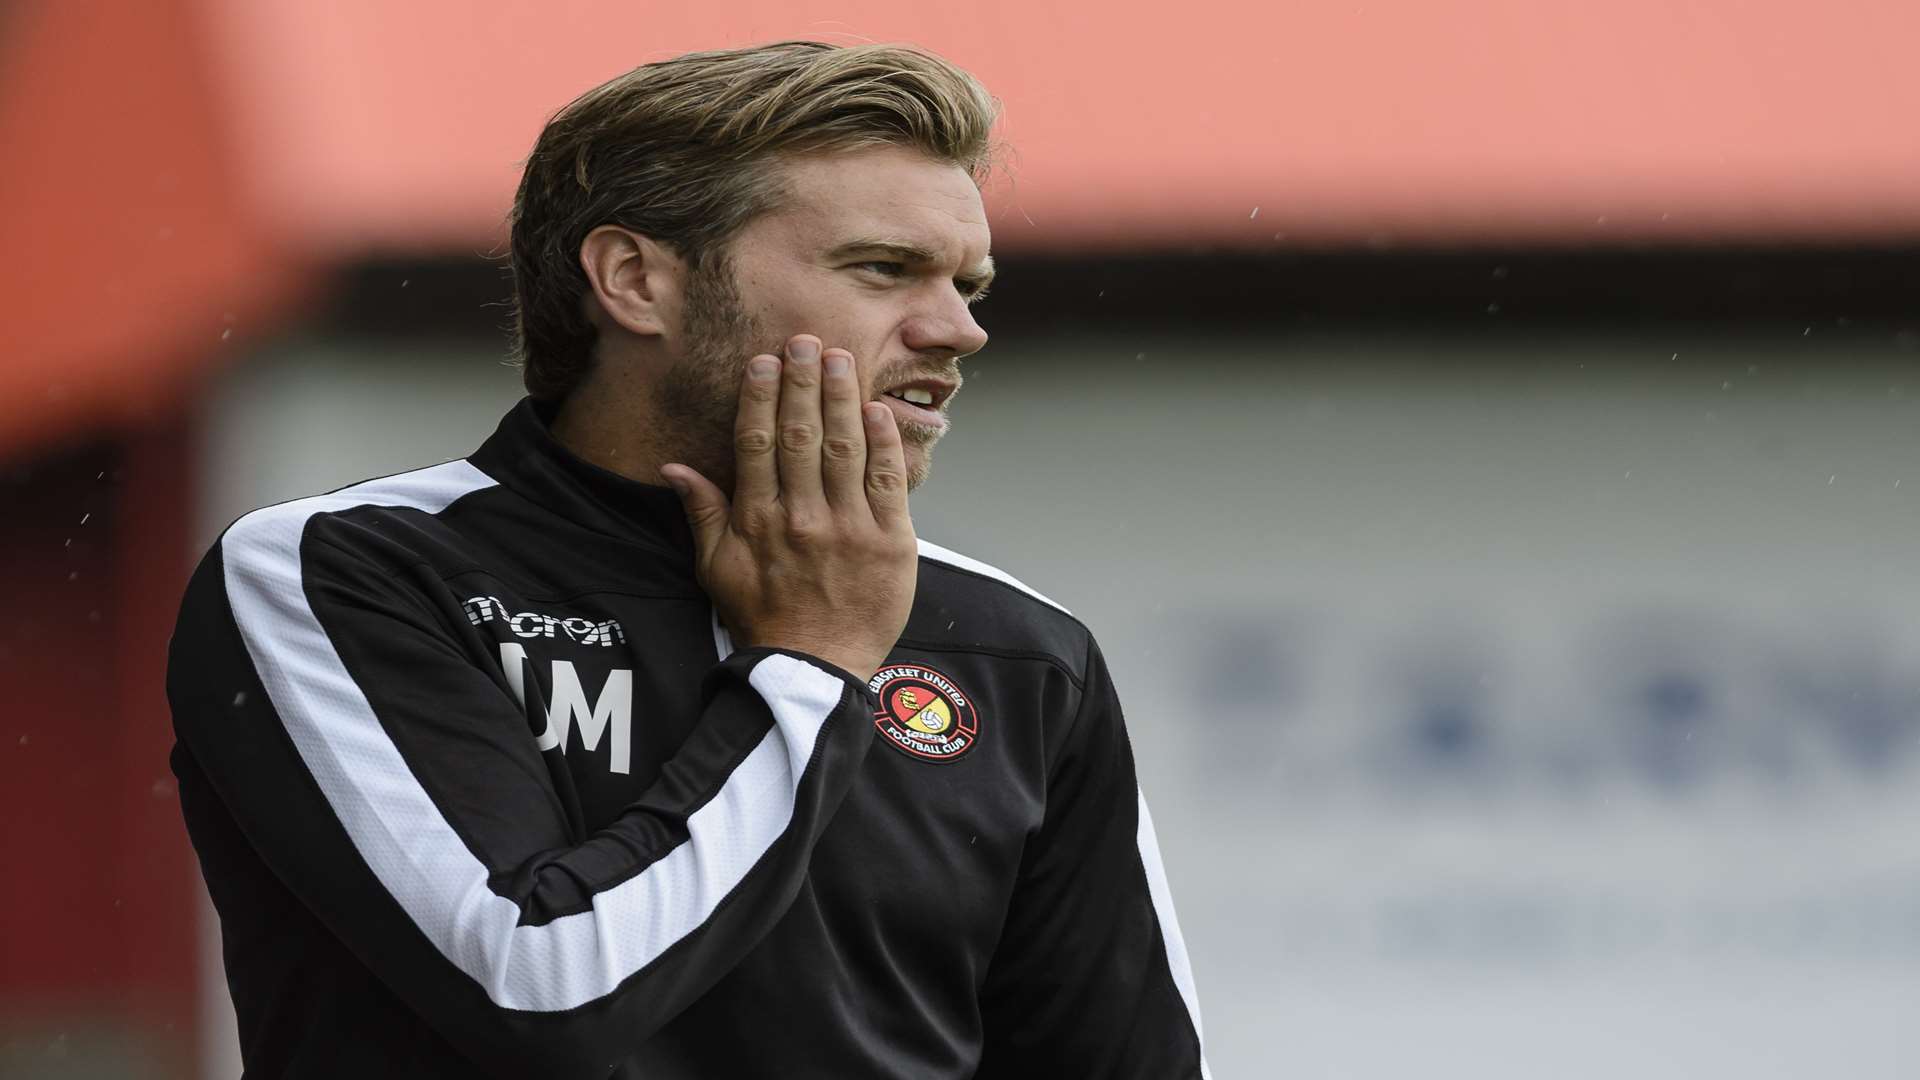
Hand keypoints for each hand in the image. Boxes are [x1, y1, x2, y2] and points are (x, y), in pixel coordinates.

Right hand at [660, 334, 916, 682]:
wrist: (815, 667)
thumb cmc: (763, 617)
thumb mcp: (716, 569)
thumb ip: (702, 513)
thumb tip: (674, 468)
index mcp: (758, 520)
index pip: (758, 444)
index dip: (762, 397)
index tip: (765, 361)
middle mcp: (802, 518)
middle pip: (802, 436)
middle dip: (804, 383)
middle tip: (806, 341)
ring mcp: (849, 529)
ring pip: (844, 450)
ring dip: (842, 399)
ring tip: (841, 358)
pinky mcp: (890, 543)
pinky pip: (887, 482)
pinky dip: (883, 443)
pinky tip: (877, 410)